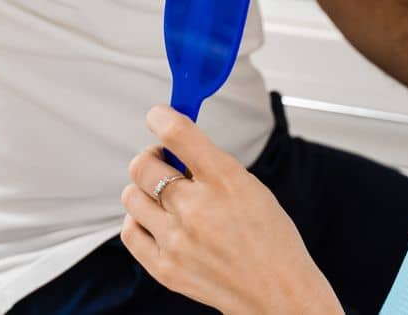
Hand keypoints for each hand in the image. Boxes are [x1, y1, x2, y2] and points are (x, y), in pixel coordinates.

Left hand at [121, 106, 342, 314]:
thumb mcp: (251, 187)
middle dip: (151, 156)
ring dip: (144, 188)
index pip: (179, 135)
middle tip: (162, 160)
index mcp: (226, 181)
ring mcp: (177, 241)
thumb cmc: (271, 239)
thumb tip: (177, 144)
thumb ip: (213, 166)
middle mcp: (197, 209)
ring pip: (131, 196)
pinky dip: (139, 219)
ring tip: (163, 195)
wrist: (277, 292)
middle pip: (143, 166)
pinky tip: (157, 220)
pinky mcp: (164, 267)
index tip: (158, 115)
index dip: (161, 117)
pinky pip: (130, 231)